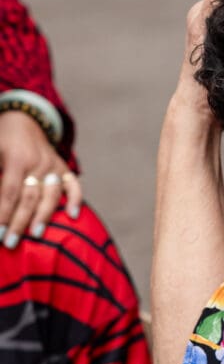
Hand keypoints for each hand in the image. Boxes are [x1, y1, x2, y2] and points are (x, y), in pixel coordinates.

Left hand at [0, 110, 81, 247]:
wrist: (24, 120)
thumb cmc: (2, 140)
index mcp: (16, 159)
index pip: (9, 192)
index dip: (3, 214)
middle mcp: (38, 163)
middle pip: (30, 198)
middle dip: (20, 222)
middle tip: (11, 243)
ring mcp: (54, 166)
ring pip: (51, 195)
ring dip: (44, 216)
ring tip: (37, 235)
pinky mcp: (64, 168)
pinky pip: (74, 185)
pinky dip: (76, 199)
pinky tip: (74, 215)